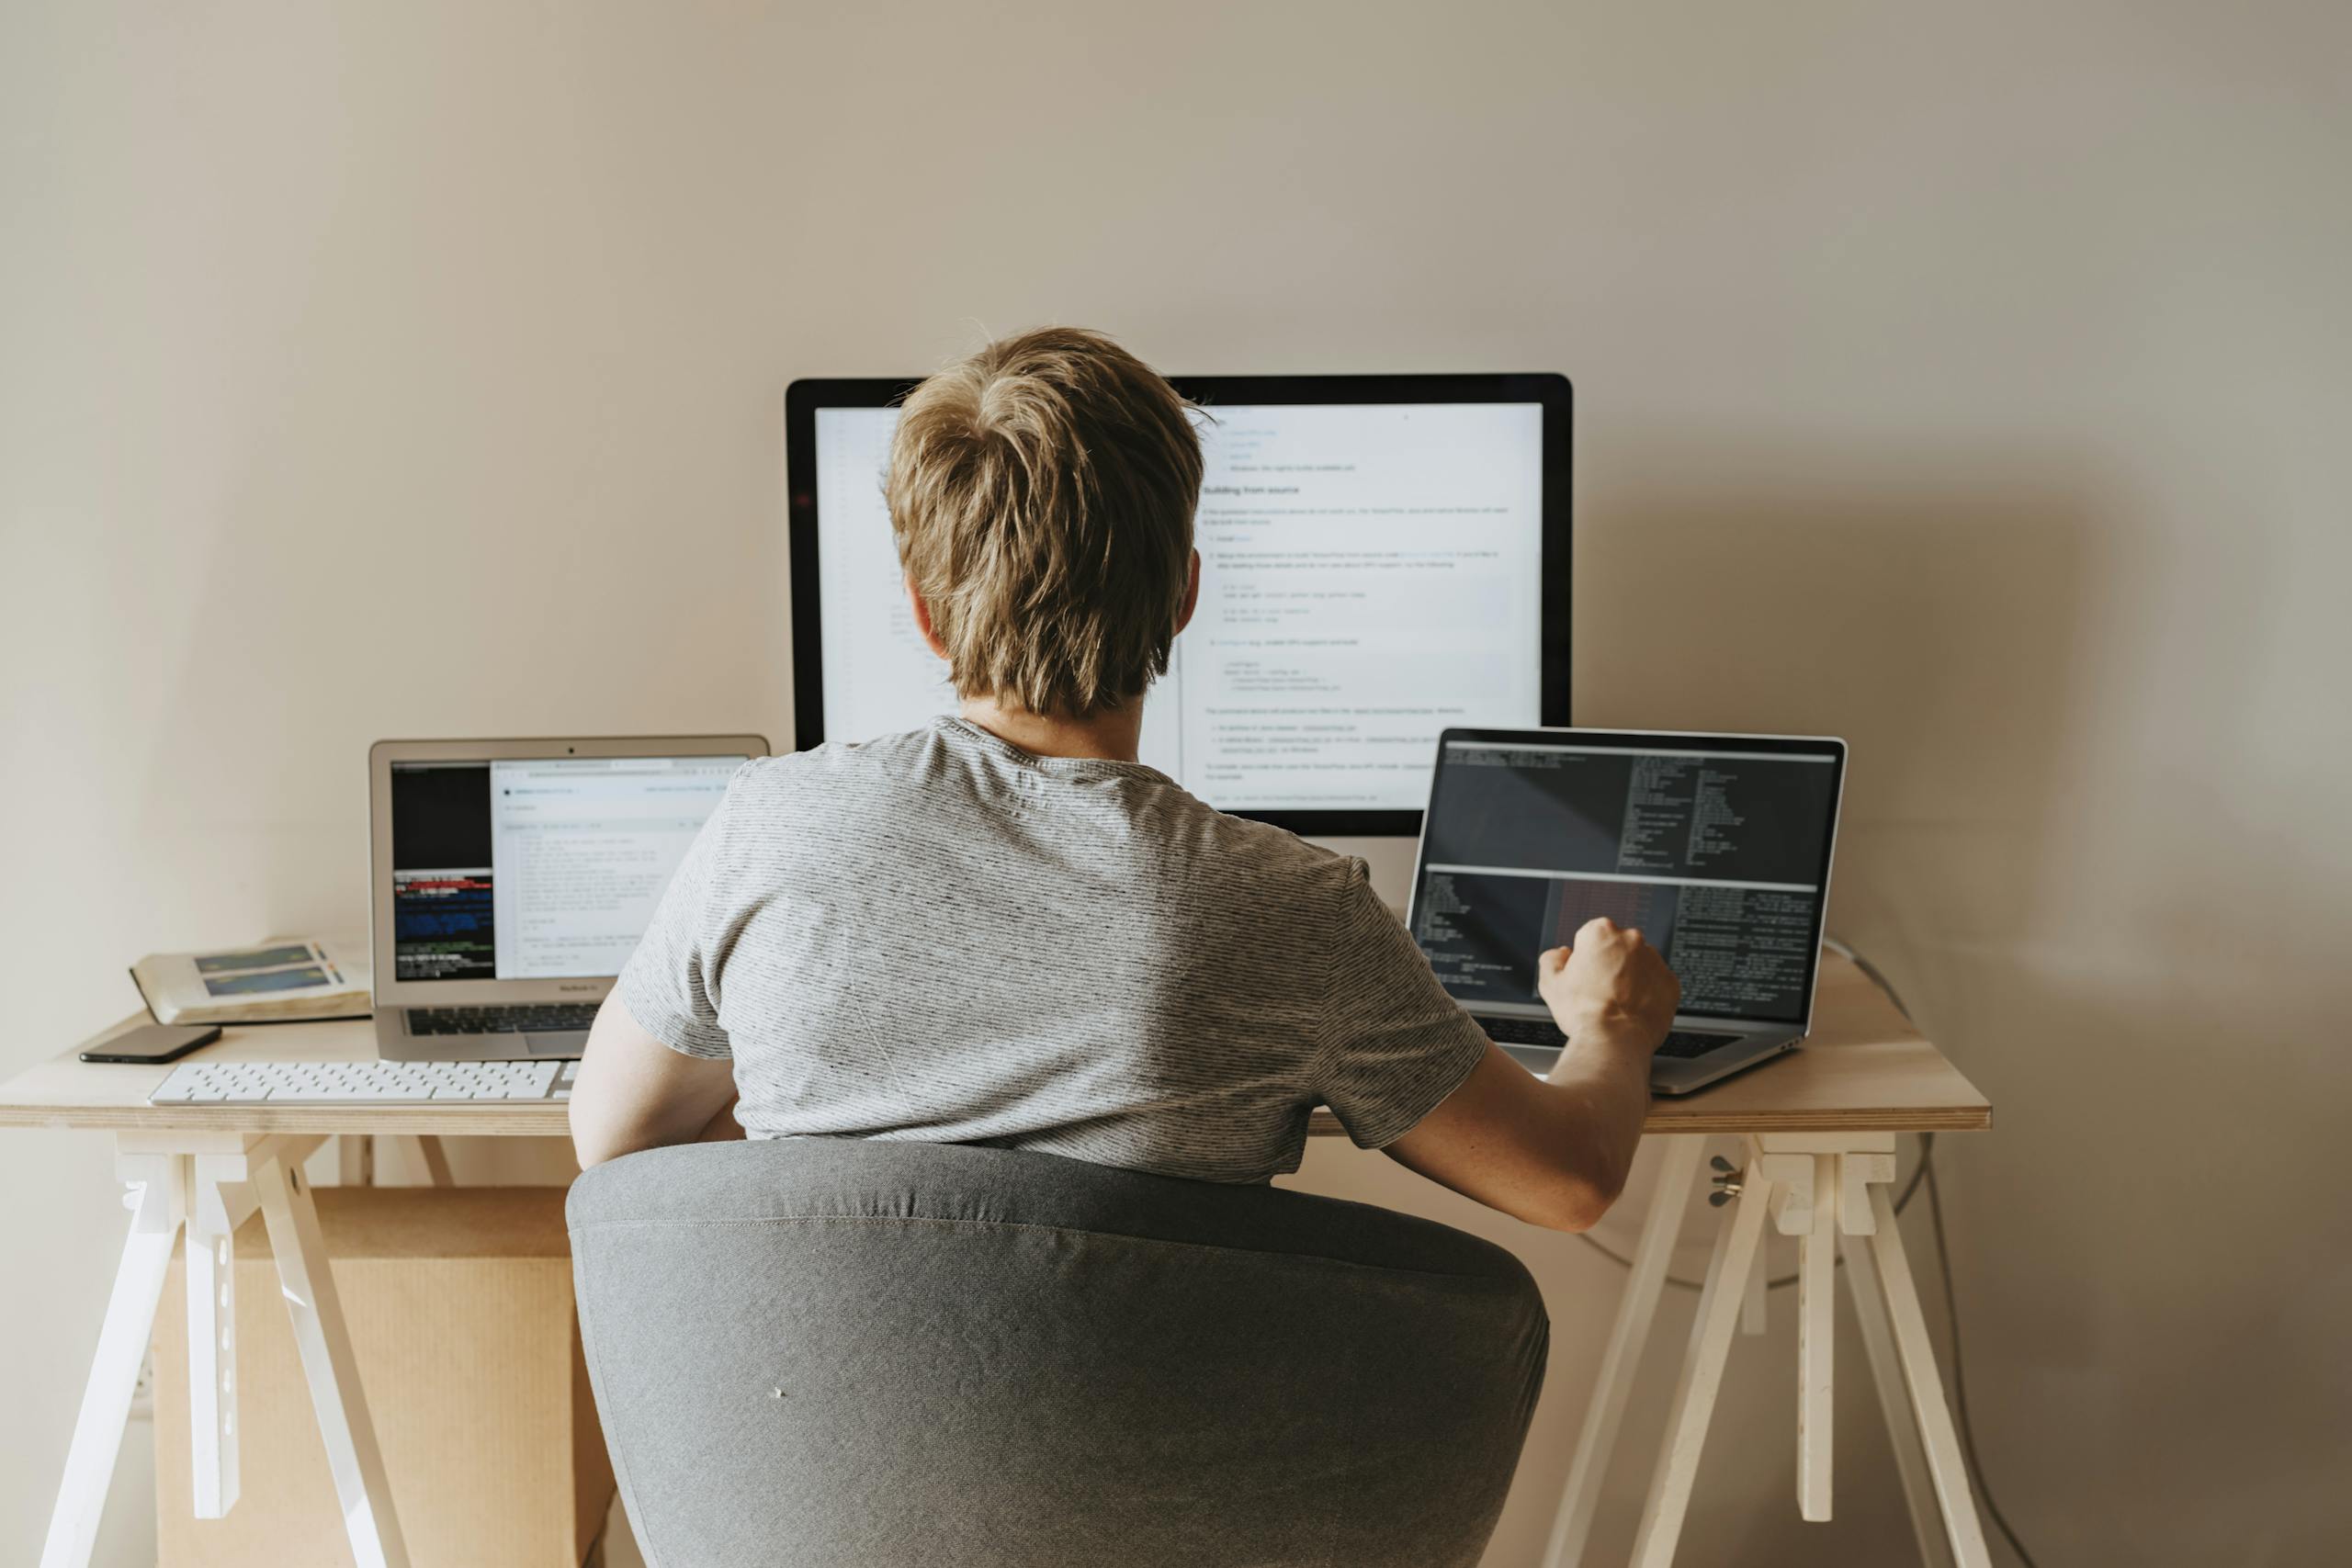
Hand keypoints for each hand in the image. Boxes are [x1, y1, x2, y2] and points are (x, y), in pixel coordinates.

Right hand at [1537, 917, 1680, 1055]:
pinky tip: (1633, 1009)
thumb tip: (1561, 954)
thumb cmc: (1584, 1013)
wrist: (1615, 1041)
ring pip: (1640, 964)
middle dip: (1610, 963)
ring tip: (1617, 1003)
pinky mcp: (1671, 982)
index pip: (1590, 936)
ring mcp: (1655, 961)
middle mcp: (1631, 940)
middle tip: (1599, 990)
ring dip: (1631, 977)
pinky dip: (1648, 993)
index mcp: (1601, 933)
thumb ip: (1551, 959)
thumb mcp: (1551, 984)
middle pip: (1617, 947)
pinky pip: (1657, 983)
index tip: (1584, 974)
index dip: (1584, 957)